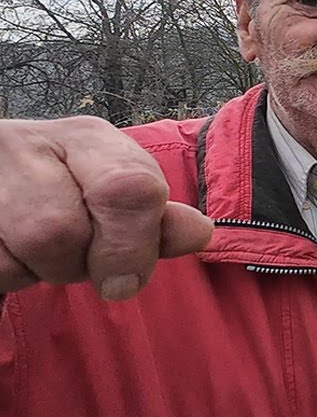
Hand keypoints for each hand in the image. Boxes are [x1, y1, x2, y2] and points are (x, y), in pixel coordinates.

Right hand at [0, 117, 212, 299]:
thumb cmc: (64, 194)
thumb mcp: (113, 194)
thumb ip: (152, 218)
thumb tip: (197, 232)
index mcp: (85, 137)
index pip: (129, 189)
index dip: (134, 246)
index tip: (128, 278)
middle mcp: (25, 143)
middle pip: (62, 231)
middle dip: (77, 263)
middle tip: (76, 256)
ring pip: (25, 249)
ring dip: (40, 270)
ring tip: (39, 250)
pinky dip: (7, 275)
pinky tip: (10, 250)